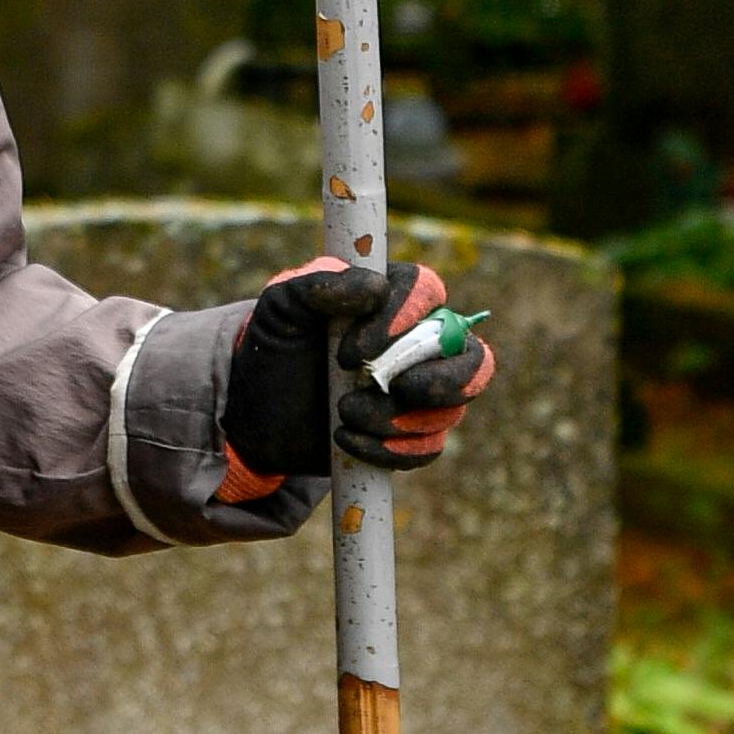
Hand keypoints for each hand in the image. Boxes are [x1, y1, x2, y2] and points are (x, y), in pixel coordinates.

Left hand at [218, 255, 494, 488]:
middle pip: (473, 358)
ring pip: (452, 408)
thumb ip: (318, 284)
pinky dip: (390, 450)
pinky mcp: (414, 434)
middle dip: (435, 381)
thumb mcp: (280, 308)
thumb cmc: (277, 348)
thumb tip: (373, 287)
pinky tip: (347, 439)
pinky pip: (429, 447)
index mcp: (394, 297)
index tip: (352, 350)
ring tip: (344, 414)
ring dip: (397, 419)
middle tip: (385, 387)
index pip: (428, 290)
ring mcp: (424, 391)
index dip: (402, 317)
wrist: (260, 411)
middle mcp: (423, 342)